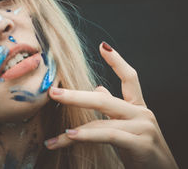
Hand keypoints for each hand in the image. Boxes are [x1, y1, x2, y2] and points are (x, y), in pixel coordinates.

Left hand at [44, 42, 177, 168]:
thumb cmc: (142, 150)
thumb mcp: (128, 126)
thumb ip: (114, 108)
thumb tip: (99, 88)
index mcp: (138, 107)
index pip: (130, 78)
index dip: (117, 61)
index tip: (103, 46)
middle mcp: (141, 113)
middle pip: (103, 99)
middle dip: (75, 96)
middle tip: (53, 93)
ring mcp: (142, 127)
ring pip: (101, 120)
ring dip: (74, 129)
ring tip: (54, 134)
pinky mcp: (140, 143)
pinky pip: (108, 135)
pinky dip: (87, 135)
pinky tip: (70, 136)